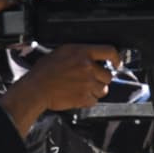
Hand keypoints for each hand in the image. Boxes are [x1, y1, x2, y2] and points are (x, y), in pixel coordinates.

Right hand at [3, 43, 119, 121]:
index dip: (116, 58)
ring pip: (103, 90)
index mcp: (82, 53)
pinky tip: (78, 96)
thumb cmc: (44, 71)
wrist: (36, 88)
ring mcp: (87, 83)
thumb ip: (80, 53)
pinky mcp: (84, 98)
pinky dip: (88, 100)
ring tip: (82, 89)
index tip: (117, 63)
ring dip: (96, 90)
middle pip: (108, 75)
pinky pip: (94, 101)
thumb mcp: (62, 52)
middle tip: (89, 80)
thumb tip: (92, 57)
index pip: (109, 51)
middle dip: (101, 79)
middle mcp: (87, 67)